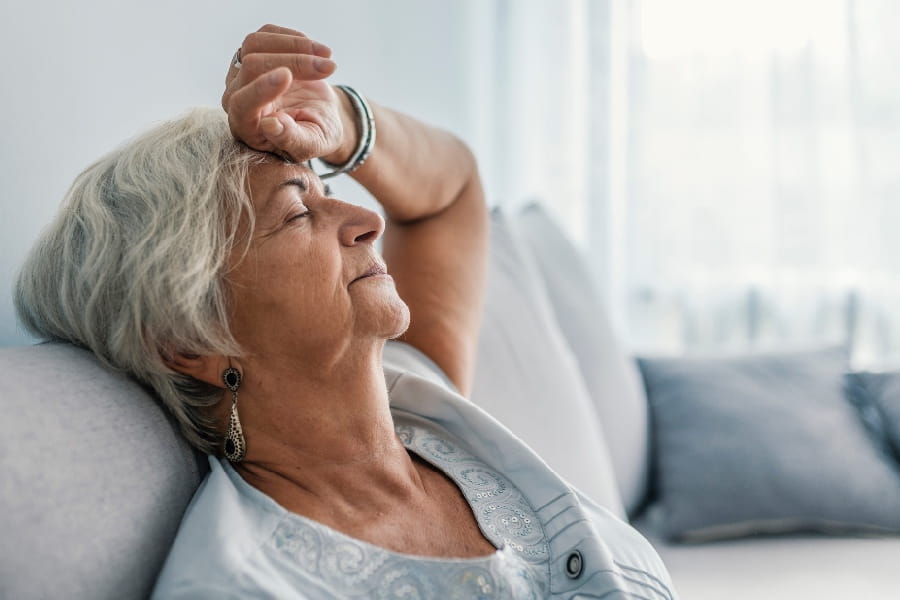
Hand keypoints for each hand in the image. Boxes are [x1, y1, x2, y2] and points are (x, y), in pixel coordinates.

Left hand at [222, 25, 341, 161]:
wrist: (319, 118)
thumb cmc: (314, 135)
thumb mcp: (310, 145)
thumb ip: (291, 139)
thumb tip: (270, 125)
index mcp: (246, 127)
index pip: (242, 104)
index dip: (261, 89)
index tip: (287, 76)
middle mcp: (236, 97)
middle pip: (252, 67)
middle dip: (295, 63)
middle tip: (329, 68)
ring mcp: (241, 71)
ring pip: (255, 44)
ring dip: (295, 45)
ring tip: (326, 56)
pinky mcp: (254, 52)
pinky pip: (266, 32)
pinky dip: (294, 37)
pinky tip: (315, 50)